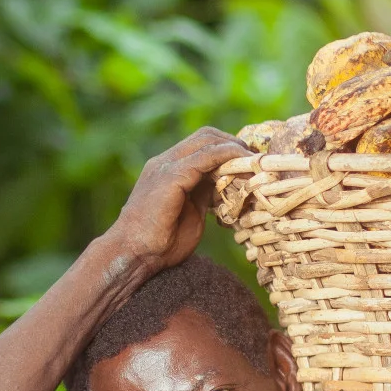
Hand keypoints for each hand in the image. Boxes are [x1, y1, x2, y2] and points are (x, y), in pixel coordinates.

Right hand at [96, 127, 252, 281]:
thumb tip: (225, 186)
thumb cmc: (160, 243)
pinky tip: (241, 165)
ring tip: (253, 161)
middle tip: (255, 159)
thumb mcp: (191, 212)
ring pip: (206, 141)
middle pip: (205, 136)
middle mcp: (165, 161)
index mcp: (167, 169)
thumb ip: (204, 194)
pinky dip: (226, 156)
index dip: (226, 147)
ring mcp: (166, 166)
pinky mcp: (171, 176)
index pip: (200, 143)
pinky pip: (205, 157)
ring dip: (233, 148)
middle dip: (233, 143)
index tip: (249, 160)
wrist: (134, 254)